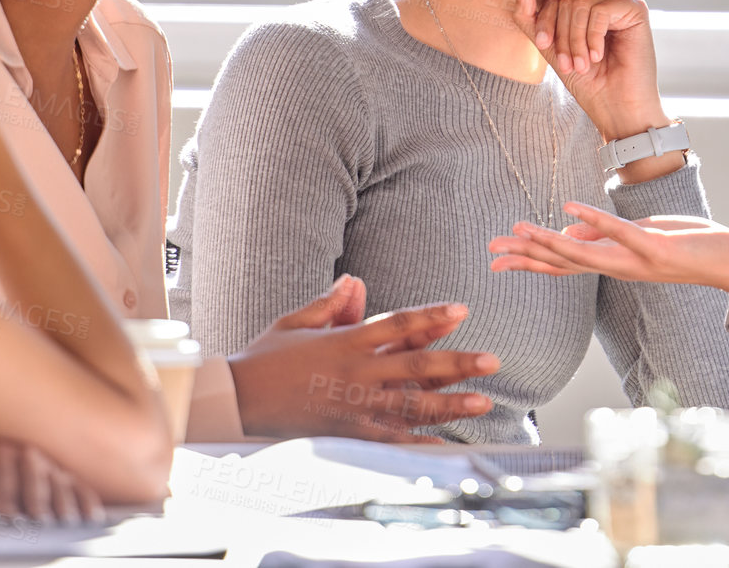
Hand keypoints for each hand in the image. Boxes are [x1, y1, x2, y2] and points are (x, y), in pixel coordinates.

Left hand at [0, 431, 105, 523]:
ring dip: (64, 502)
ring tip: (68, 523)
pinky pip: (78, 486)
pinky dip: (86, 501)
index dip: (5, 498)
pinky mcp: (63, 474)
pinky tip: (91, 519)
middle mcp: (24, 453)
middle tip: (41, 522)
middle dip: (37, 499)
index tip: (8, 520)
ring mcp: (47, 463)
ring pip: (59, 480)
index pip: (1, 474)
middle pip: (34, 476)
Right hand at [229, 287, 499, 442]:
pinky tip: (444, 446)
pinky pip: (389, 439)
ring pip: (410, 403)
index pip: (398, 323)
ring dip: (449, 401)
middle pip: (416, 364)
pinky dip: (418, 444)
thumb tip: (354, 282)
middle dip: (456, 362)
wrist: (236, 401)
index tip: (461, 310)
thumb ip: (329, 304)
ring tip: (482, 401)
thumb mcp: (295, 322)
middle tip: (491, 360)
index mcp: (346, 340)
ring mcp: (353, 405)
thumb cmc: (264, 359)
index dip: (431, 315)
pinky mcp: (346, 433)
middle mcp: (356, 372)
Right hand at [488, 201, 728, 304]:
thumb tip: (566, 231)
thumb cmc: (684, 245)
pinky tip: (568, 207)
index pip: (561, 266)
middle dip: (525, 256)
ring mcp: (635, 261)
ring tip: (518, 229)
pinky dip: (593, 220)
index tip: (496, 261)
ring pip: (582, 253)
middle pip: (562, 263)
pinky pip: (618, 233)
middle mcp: (618, 269)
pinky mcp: (654, 249)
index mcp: (612, 265)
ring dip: (547, 240)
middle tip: (492, 252)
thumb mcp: (638, 238)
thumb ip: (602, 236)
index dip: (527, 262)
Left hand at [511, 0, 674, 174]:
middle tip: (567, 65)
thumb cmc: (589, 82)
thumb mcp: (551, 49)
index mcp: (584, 6)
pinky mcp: (636, 10)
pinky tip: (598, 56)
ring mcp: (621, 3)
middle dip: (561, 36)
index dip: (544, 21)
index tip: (544, 46)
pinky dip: (593, 37)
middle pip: (567, 1)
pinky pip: (600, 11)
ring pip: (581, 5)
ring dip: (575, 41)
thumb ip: (532, 18)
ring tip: (582, 65)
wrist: (618, 108)